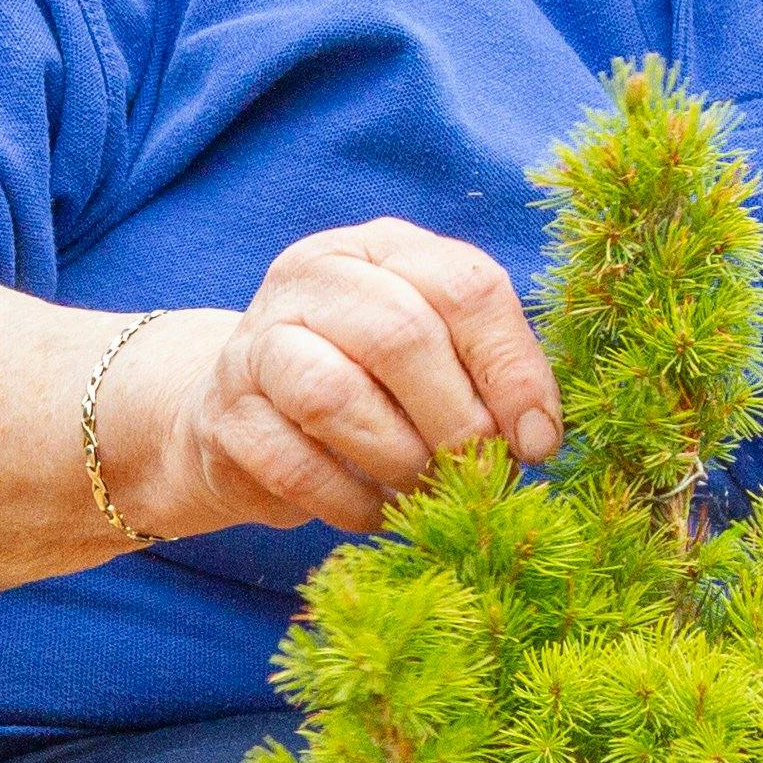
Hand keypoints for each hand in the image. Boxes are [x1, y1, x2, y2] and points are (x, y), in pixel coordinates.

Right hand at [116, 220, 558, 537]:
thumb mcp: (431, 356)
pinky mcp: (224, 415)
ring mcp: (257, 341)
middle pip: (401, 335)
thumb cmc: (365, 384)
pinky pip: (293, 465)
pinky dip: (349, 502)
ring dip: (400, 462)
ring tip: (427, 494)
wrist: (238, 414)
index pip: (465, 286)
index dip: (512, 369)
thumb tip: (537, 437)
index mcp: (383, 248)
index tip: (537, 440)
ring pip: (335, 396)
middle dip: (457, 421)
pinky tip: (375, 514)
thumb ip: (484, 374)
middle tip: (479, 475)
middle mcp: (314, 277)